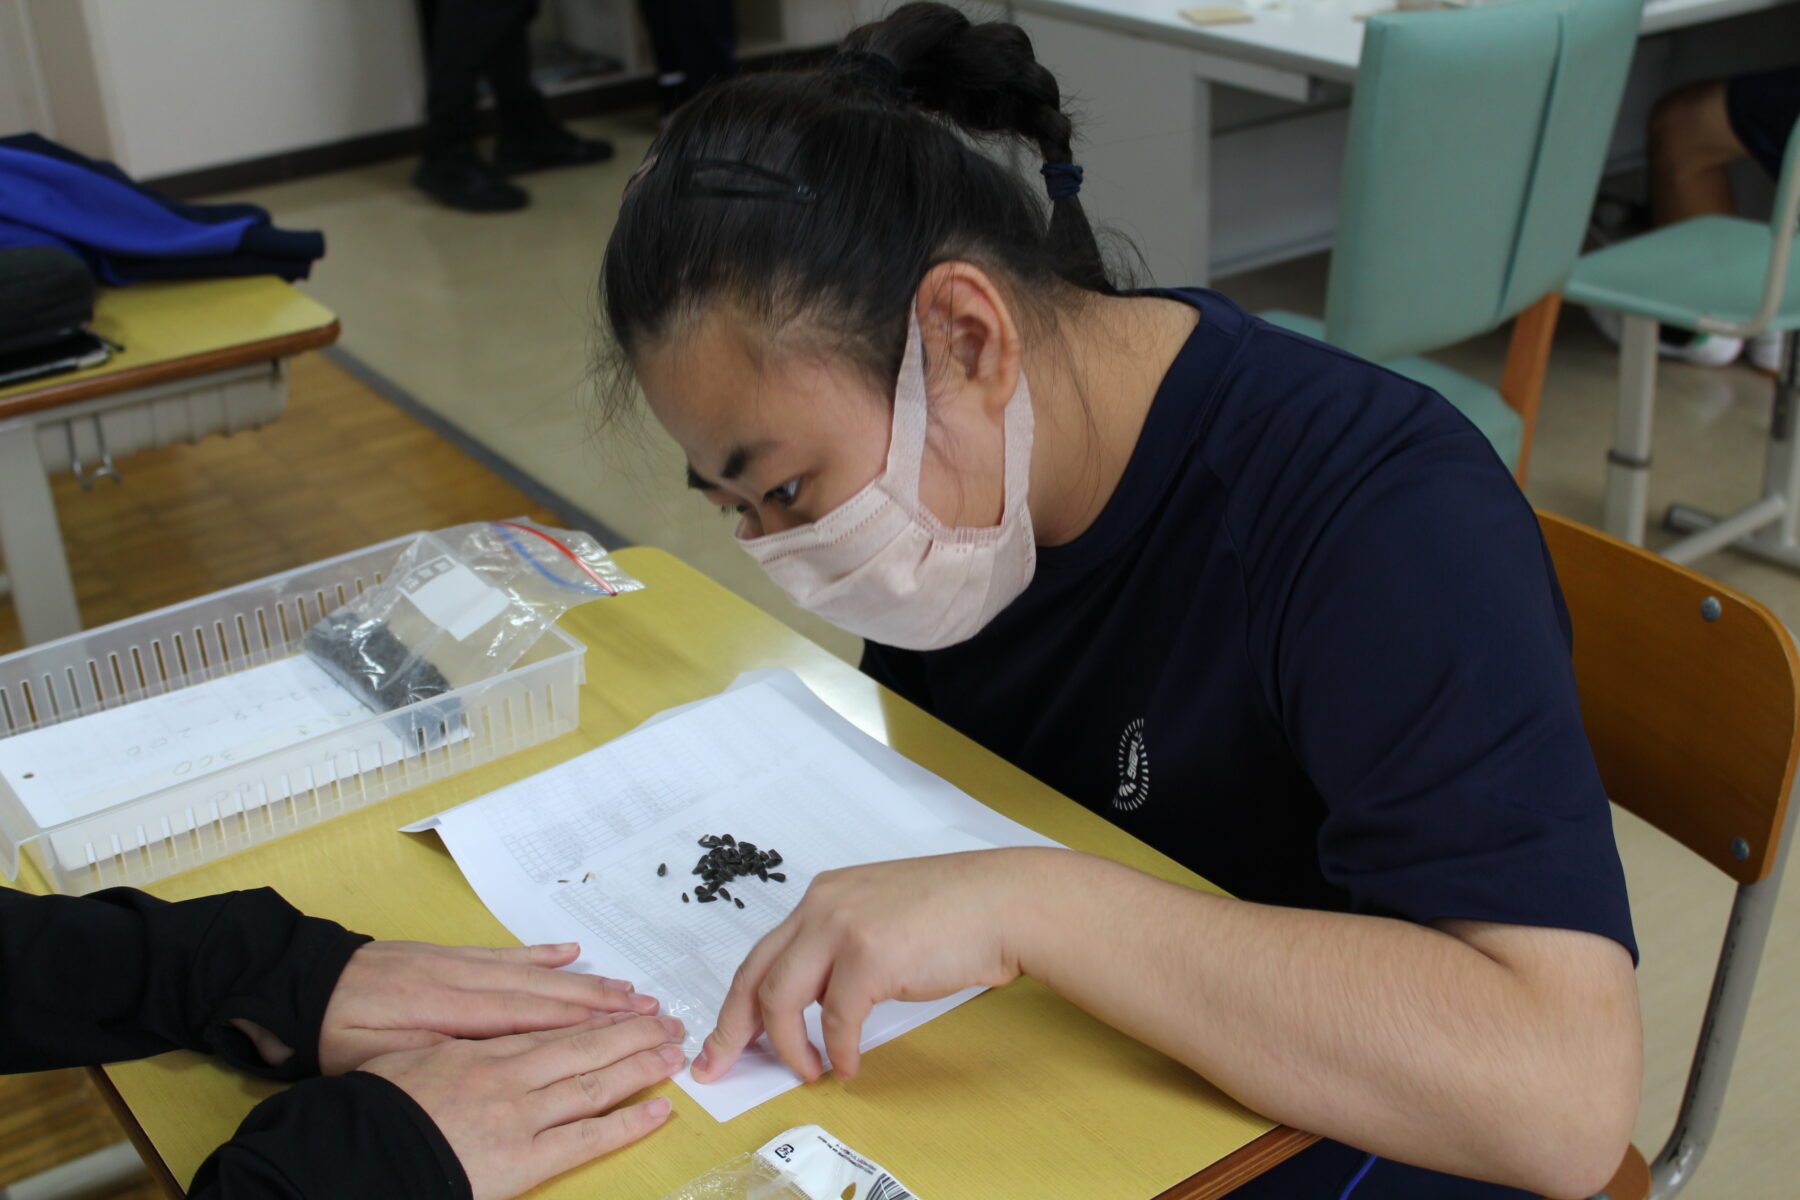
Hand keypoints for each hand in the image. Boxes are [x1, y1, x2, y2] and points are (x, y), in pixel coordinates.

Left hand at [233, 940, 659, 1072]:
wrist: (301, 981)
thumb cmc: (334, 1032)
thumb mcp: (378, 1062)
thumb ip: (436, 1060)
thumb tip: (489, 1063)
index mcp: (448, 1012)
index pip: (528, 1019)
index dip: (580, 1025)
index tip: (625, 1029)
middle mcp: (464, 981)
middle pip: (546, 994)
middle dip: (602, 1004)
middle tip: (651, 1010)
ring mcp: (460, 963)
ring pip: (534, 973)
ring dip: (584, 982)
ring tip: (630, 989)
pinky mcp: (451, 955)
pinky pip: (506, 953)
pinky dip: (542, 954)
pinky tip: (572, 952)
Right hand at [362, 1011, 684, 1199]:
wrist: (356, 1153)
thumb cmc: (374, 1112)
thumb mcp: (409, 1063)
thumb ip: (452, 1051)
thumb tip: (477, 1041)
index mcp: (483, 1052)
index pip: (552, 1028)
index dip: (594, 1016)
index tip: (626, 1005)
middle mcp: (510, 1076)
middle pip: (584, 1046)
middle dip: (631, 1032)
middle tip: (670, 1021)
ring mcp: (521, 1116)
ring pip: (594, 1084)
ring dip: (639, 1066)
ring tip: (674, 1053)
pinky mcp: (525, 1159)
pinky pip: (587, 1138)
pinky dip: (627, 1123)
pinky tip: (658, 1111)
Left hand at [691, 850, 1031, 1084]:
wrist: (1005, 902)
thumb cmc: (956, 914)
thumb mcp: (880, 918)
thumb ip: (840, 950)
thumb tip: (815, 1005)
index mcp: (823, 896)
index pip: (761, 955)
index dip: (737, 1003)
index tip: (723, 1039)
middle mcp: (822, 905)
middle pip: (753, 976)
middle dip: (731, 1030)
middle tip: (718, 1067)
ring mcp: (842, 928)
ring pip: (781, 1000)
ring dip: (789, 1048)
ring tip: (808, 1072)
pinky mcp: (868, 956)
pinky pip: (836, 1021)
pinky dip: (840, 1052)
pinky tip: (850, 1066)